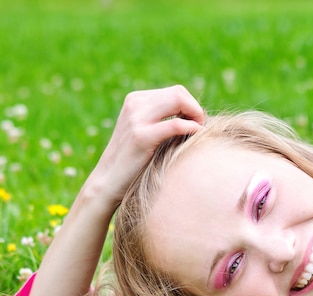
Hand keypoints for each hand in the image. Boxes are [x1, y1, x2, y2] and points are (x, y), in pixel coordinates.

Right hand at [87, 85, 204, 212]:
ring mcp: (136, 119)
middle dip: (196, 109)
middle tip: (200, 128)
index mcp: (135, 100)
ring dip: (196, 115)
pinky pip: (176, 125)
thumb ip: (160, 120)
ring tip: (198, 133)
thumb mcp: (143, 133)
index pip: (175, 91)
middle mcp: (135, 104)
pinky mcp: (141, 137)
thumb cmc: (132, 163)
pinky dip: (191, 128)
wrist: (108, 182)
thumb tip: (192, 116)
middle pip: (179, 93)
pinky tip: (196, 137)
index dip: (191, 107)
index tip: (196, 125)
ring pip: (178, 101)